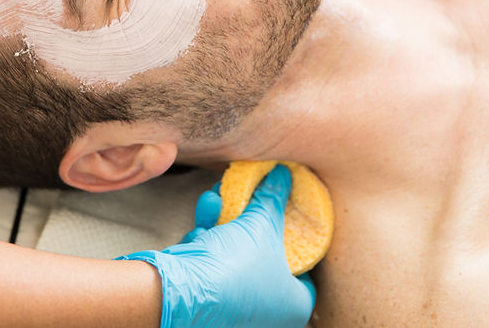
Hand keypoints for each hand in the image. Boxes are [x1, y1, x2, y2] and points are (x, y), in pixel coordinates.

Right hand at [118, 165, 315, 327]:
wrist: (182, 291)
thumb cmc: (234, 268)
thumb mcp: (260, 223)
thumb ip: (272, 199)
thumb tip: (283, 175)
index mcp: (294, 303)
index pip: (305, 268)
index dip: (297, 237)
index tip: (287, 214)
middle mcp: (268, 313)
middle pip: (265, 256)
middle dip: (248, 220)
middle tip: (246, 196)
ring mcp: (237, 310)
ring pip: (234, 256)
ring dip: (222, 222)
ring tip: (215, 198)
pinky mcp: (208, 301)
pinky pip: (213, 265)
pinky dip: (206, 241)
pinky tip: (199, 224)